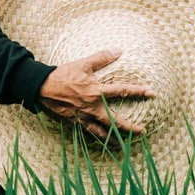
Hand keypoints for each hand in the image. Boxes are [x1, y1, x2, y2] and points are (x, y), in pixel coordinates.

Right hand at [37, 48, 153, 139]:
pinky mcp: (75, 122)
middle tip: (142, 131)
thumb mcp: (83, 63)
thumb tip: (119, 50)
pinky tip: (104, 142)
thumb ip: (102, 57)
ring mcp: (84, 117)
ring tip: (125, 144)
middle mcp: (92, 106)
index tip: (151, 92)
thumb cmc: (64, 74)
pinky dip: (98, 138)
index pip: (122, 90)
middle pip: (115, 120)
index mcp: (96, 91)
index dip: (138, 91)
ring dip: (115, 138)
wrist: (42, 87)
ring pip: (102, 131)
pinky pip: (89, 133)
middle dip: (130, 126)